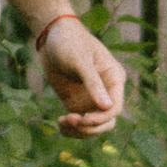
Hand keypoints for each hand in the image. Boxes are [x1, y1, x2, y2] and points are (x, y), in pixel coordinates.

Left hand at [38, 15, 124, 136]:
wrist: (51, 35)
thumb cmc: (69, 41)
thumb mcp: (80, 61)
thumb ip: (93, 83)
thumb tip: (108, 107)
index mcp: (114, 79)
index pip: (115, 108)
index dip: (102, 118)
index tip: (83, 119)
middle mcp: (106, 91)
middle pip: (107, 122)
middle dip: (90, 127)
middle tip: (70, 121)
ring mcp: (91, 99)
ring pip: (93, 127)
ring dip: (79, 131)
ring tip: (62, 122)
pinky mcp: (77, 103)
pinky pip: (79, 124)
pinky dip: (71, 129)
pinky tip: (60, 124)